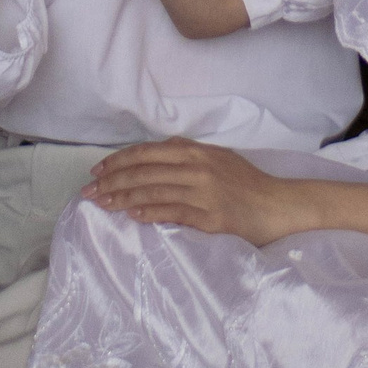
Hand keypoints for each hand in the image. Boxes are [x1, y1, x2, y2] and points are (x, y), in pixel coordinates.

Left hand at [85, 139, 313, 244]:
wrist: (279, 205)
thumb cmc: (248, 184)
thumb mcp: (218, 158)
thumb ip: (189, 153)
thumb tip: (158, 152)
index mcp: (196, 151)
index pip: (147, 152)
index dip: (118, 161)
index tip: (97, 171)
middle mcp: (197, 167)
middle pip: (144, 171)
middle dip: (111, 181)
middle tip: (88, 192)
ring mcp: (204, 191)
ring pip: (153, 191)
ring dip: (122, 198)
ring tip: (101, 205)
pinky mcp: (211, 216)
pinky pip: (173, 212)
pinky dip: (149, 213)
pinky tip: (132, 216)